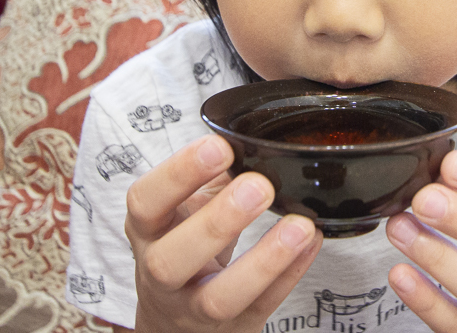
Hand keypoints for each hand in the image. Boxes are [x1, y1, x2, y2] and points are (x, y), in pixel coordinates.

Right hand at [123, 135, 322, 332]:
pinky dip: (290, 274)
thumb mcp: (185, 208)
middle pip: (173, 258)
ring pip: (220, 297)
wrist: (173, 320)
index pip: (145, 203)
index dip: (178, 174)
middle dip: (218, 221)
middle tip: (260, 187)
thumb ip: (214, 178)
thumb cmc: (183, 245)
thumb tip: (252, 143)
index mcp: (147, 230)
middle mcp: (160, 273)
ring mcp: (193, 309)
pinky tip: (311, 243)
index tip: (219, 146)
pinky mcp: (233, 328)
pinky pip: (262, 307)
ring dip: (264, 260)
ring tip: (299, 225)